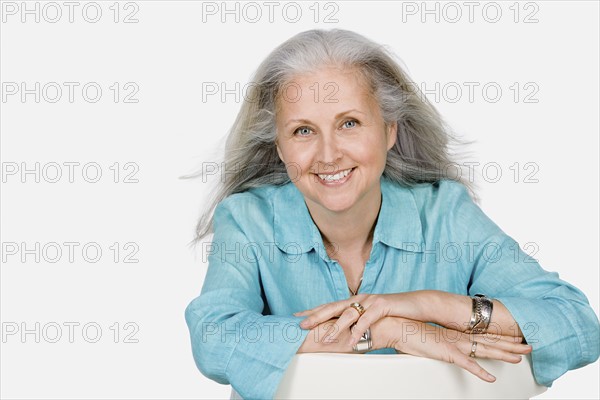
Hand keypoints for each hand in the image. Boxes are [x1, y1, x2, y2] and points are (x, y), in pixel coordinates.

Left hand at [294, 294, 393, 346]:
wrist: (416, 305)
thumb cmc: (393, 314)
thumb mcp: (371, 319)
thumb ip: (357, 324)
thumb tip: (344, 338)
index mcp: (355, 301)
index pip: (330, 305)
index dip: (313, 311)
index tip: (298, 316)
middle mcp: (359, 299)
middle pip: (333, 307)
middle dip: (316, 316)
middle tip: (301, 325)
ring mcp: (370, 301)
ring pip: (348, 313)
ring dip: (335, 327)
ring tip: (324, 338)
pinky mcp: (381, 305)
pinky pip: (366, 320)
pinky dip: (357, 331)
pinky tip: (351, 341)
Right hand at [389, 317, 532, 381]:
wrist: (396, 326)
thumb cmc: (407, 332)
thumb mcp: (426, 339)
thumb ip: (436, 344)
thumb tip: (437, 347)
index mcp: (454, 333)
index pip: (482, 335)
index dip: (500, 337)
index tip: (513, 337)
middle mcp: (458, 337)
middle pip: (490, 341)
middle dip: (510, 344)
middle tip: (528, 345)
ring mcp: (454, 344)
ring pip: (485, 350)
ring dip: (503, 354)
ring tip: (519, 358)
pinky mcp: (447, 353)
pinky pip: (468, 365)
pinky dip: (481, 372)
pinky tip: (491, 378)